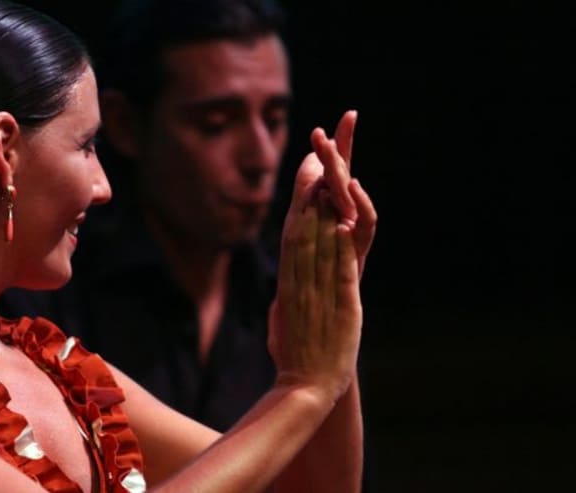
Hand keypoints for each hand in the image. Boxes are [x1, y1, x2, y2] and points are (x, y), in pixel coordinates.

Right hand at [268, 193, 361, 402]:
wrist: (305, 387)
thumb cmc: (293, 357)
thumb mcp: (282, 320)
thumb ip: (284, 298)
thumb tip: (283, 287)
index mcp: (287, 287)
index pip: (290, 240)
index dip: (297, 207)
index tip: (303, 183)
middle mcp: (301, 286)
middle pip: (303, 235)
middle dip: (309, 198)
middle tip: (316, 166)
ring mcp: (320, 296)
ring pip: (320, 247)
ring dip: (326, 213)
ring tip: (331, 183)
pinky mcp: (341, 309)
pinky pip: (340, 273)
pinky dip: (342, 249)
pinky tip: (345, 226)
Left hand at [304, 110, 377, 274]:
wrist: (316, 304)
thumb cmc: (310, 266)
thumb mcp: (300, 226)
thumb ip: (306, 193)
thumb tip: (312, 159)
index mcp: (332, 205)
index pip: (336, 168)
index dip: (341, 142)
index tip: (348, 115)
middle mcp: (347, 214)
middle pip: (342, 178)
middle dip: (335, 153)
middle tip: (326, 132)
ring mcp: (355, 230)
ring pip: (350, 197)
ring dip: (342, 174)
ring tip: (332, 153)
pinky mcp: (361, 248)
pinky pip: (367, 225)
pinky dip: (362, 207)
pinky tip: (352, 189)